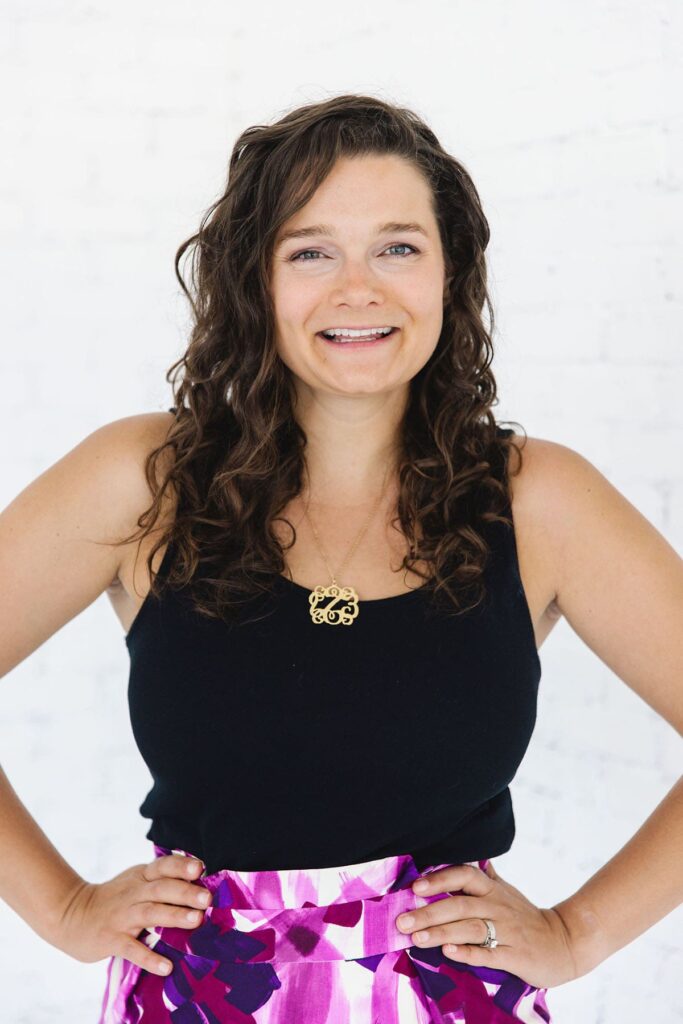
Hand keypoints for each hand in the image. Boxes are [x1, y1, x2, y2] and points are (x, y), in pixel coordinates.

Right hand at [52, 853, 209, 976]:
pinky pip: (132, 949)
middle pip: (161, 889)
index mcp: (141, 876)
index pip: (163, 866)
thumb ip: (163, 881)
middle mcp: (133, 893)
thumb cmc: (115, 899)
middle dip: (185, 892)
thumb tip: (201, 883)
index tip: (200, 867)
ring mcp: (122, 916)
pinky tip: (167, 967)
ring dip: (173, 916)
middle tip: (207, 898)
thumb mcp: (136, 882)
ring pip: (150, 913)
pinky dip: (149, 958)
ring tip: (196, 920)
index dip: (181, 866)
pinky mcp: (111, 939)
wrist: (72, 915)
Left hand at [395, 860, 579, 989]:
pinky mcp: (514, 956)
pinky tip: (448, 953)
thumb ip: (485, 876)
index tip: (414, 888)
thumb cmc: (527, 918)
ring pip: (470, 929)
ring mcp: (506, 932)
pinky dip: (467, 952)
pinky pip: (488, 954)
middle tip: (402, 921)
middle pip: (460, 905)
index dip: (439, 880)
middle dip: (428, 913)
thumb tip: (470, 857)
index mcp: (493, 890)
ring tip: (416, 938)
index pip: (464, 876)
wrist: (564, 944)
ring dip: (441, 933)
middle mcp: (498, 907)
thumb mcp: (506, 892)